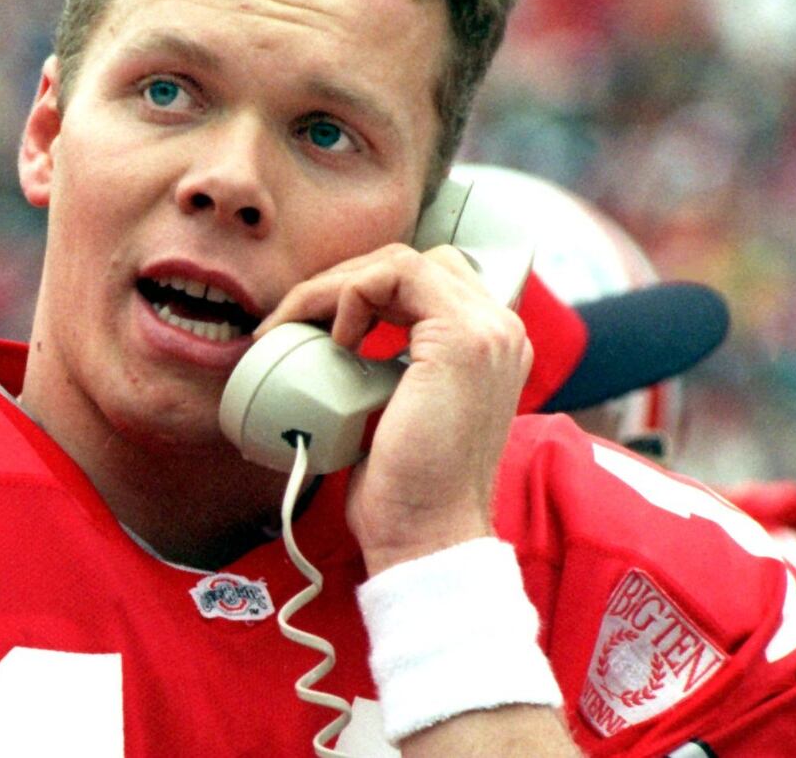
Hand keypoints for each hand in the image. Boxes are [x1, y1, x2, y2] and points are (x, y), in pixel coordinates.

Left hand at [253, 243, 531, 574]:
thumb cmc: (404, 485)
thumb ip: (392, 363)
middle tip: (295, 318)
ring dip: (335, 286)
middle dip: (343, 281)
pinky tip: (336, 341)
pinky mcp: (465, 336)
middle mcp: (500, 330)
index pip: (426, 280)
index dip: (364, 289)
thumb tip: (339, 338)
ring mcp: (489, 329)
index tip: (318, 325)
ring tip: (300, 325)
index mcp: (490, 345)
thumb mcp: (397, 406)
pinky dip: (348, 296)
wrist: (425, 534)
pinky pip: (392, 275)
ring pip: (399, 261)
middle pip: (412, 261)